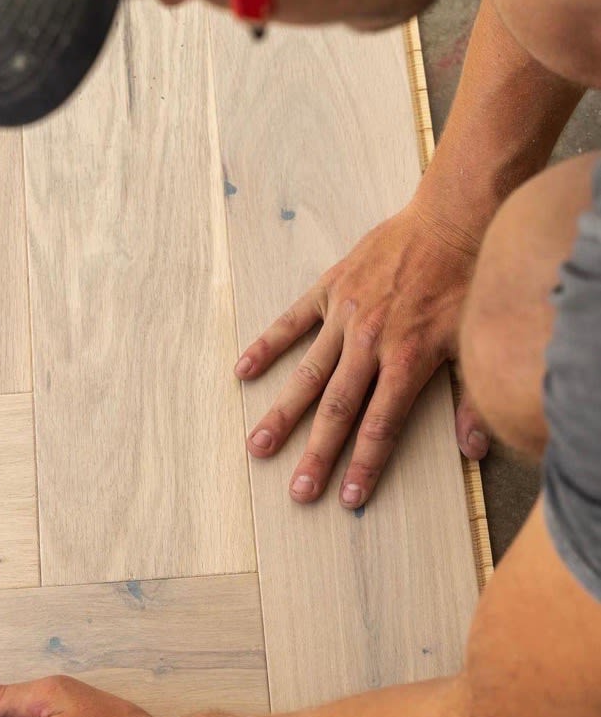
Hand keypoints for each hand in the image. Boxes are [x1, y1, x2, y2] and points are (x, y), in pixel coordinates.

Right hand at [234, 202, 489, 507]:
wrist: (451, 218)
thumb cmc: (467, 280)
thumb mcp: (474, 341)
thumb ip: (471, 399)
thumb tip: (475, 450)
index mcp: (408, 359)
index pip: (381, 425)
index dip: (364, 465)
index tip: (347, 497)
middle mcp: (371, 343)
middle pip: (338, 410)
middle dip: (317, 454)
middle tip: (297, 490)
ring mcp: (344, 316)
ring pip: (308, 374)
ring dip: (282, 413)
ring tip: (258, 445)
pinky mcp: (329, 289)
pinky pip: (291, 322)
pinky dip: (267, 346)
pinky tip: (243, 372)